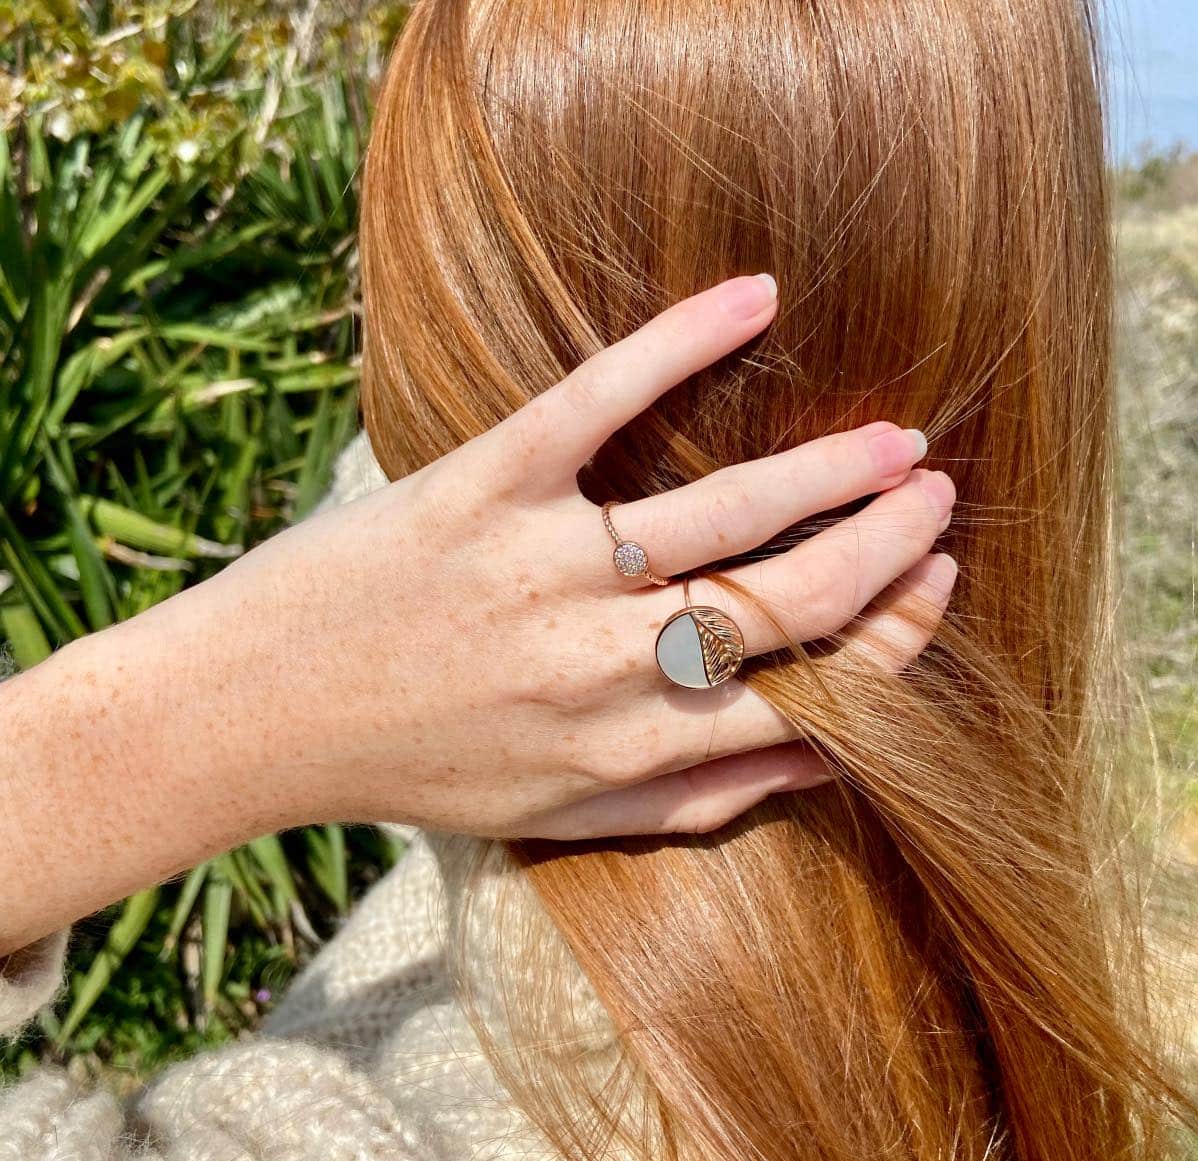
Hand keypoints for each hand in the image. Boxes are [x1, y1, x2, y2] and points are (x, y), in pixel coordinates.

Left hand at [0, 275, 954, 952]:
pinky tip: (755, 297)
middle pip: (790, 601)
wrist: (254, 715)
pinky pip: (599, 401)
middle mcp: (603, 663)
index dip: (891, 640)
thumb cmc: (419, 768)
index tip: (934, 588)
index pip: (809, 692)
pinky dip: (679, 341)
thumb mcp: (561, 818)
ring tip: (897, 437)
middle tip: (935, 497)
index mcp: (631, 745)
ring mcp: (545, 568)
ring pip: (728, 510)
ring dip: (833, 469)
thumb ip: (698, 795)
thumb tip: (824, 758)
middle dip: (888, 549)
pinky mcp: (483, 486)